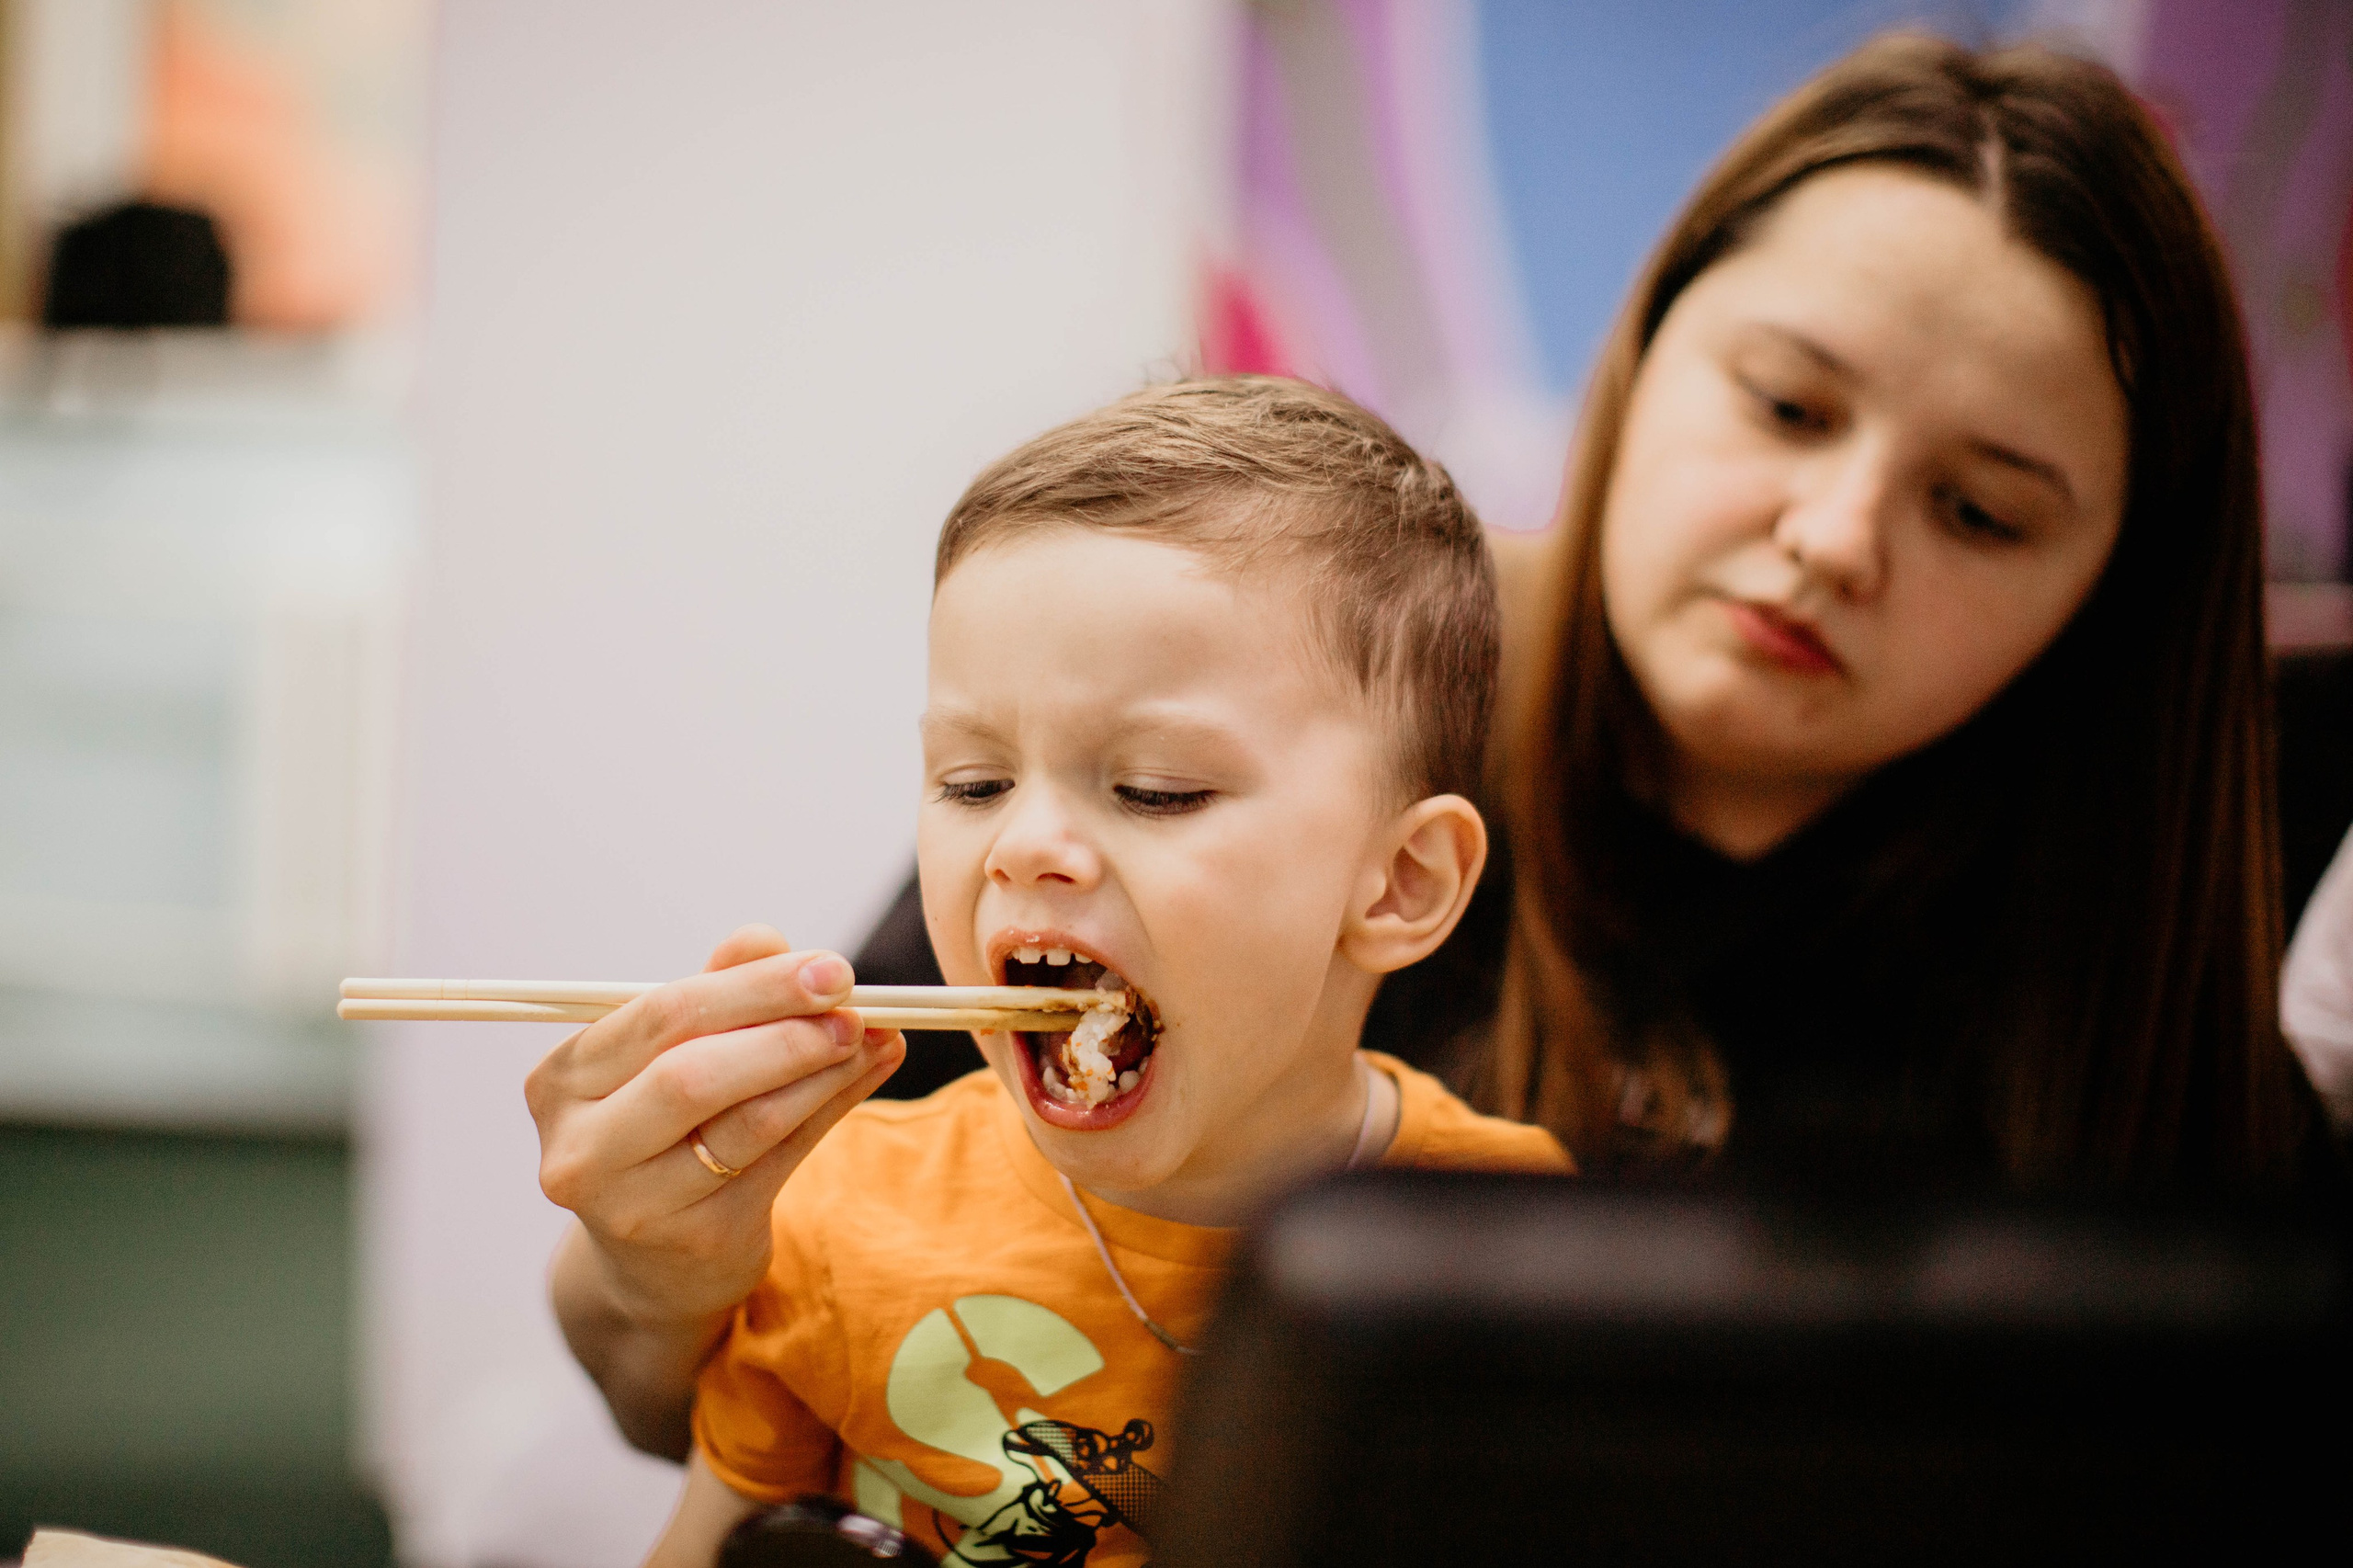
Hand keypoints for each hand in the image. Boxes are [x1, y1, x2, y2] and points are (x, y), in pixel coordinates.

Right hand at [528, 924, 903, 1452]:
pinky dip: (830, 1108)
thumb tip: (767, 938)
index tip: (829, 967)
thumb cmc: (667, 1129)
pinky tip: (866, 1073)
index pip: (660, 1016)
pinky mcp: (695, 1240)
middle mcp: (582, 1147)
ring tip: (874, 1037)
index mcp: (563, 1080)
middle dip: (786, 1032)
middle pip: (692, 1074)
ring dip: (822, 1072)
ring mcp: (633, 1204)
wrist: (656, 1263)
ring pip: (745, 1122)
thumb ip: (717, 992)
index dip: (752, 988)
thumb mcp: (675, 1054)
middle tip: (854, 1007)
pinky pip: (779, 1161)